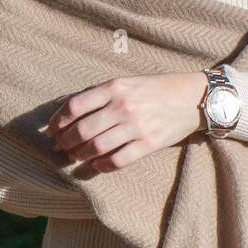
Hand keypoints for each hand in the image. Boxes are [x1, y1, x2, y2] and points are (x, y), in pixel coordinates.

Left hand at [46, 73, 206, 172]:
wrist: (194, 97)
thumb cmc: (158, 88)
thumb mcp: (129, 81)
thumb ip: (101, 92)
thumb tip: (68, 106)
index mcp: (116, 87)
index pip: (75, 105)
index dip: (57, 121)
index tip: (52, 130)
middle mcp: (124, 106)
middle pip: (82, 130)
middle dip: (66, 142)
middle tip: (61, 147)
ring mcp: (137, 126)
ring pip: (97, 147)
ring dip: (81, 155)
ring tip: (76, 156)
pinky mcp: (149, 144)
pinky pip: (118, 160)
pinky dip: (102, 166)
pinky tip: (97, 165)